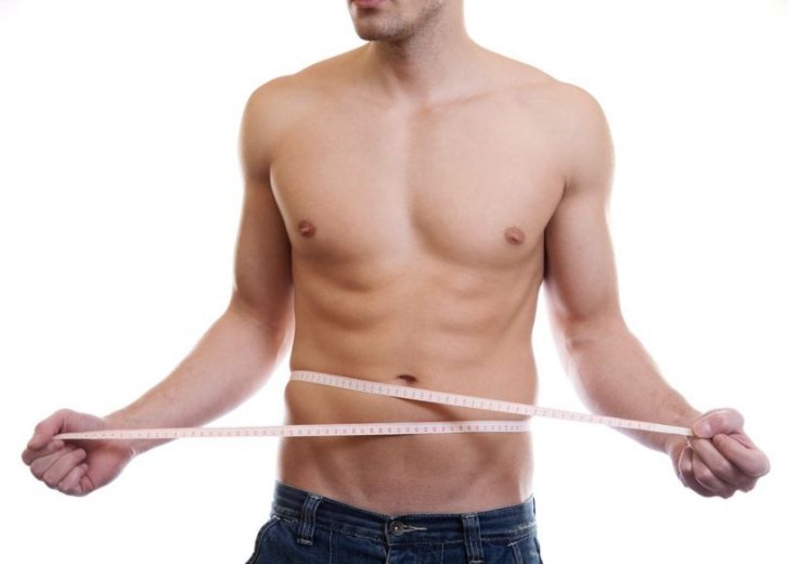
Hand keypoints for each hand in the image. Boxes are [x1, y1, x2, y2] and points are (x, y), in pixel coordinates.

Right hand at [21, 409, 135, 495]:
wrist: (116, 435)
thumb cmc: (90, 426)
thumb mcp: (64, 417)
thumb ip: (44, 427)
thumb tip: (31, 446)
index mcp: (43, 453)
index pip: (27, 458)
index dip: (43, 449)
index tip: (61, 439)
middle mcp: (50, 469)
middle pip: (37, 470)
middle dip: (59, 454)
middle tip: (75, 446)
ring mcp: (62, 480)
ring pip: (50, 479)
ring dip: (69, 462)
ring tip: (82, 454)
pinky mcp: (77, 489)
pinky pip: (65, 487)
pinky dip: (77, 472)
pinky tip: (86, 466)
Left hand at [667, 408, 769, 497]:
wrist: (699, 437)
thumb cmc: (719, 429)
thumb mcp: (727, 415)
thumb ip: (720, 419)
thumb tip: (700, 431)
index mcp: (759, 465)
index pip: (752, 465)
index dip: (731, 448)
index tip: (719, 436)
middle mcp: (745, 483)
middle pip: (721, 467)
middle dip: (703, 444)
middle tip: (696, 434)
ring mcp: (725, 491)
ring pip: (704, 474)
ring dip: (694, 452)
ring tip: (696, 444)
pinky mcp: (705, 492)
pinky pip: (688, 476)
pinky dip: (684, 459)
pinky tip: (690, 453)